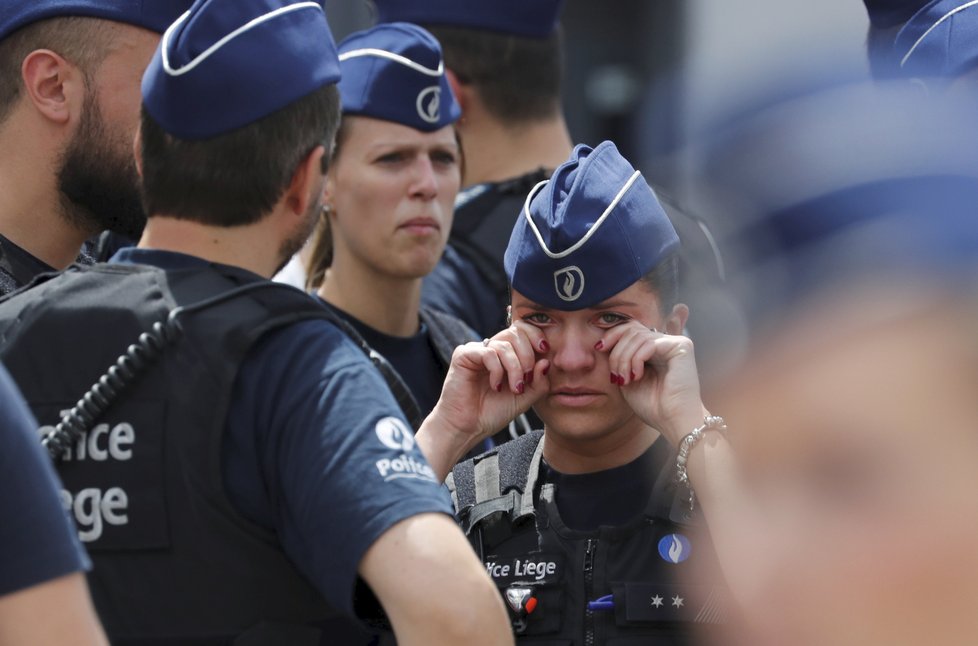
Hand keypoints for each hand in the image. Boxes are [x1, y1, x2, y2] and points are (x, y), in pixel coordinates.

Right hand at [420, 323, 550, 469]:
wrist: (468, 428)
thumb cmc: (493, 413)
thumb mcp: (525, 398)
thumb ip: (539, 382)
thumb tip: (546, 361)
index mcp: (506, 354)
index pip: (524, 330)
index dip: (537, 336)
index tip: (545, 352)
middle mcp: (491, 348)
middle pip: (516, 333)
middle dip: (528, 356)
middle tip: (526, 380)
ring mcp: (477, 350)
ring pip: (504, 345)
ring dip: (515, 368)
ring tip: (515, 388)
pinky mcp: (463, 355)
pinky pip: (488, 353)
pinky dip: (497, 370)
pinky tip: (495, 386)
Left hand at [598, 322, 706, 446]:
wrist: (673, 421)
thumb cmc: (652, 405)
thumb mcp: (626, 379)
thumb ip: (618, 359)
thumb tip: (602, 343)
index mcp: (653, 350)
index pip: (630, 329)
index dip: (612, 335)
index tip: (599, 348)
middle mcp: (665, 342)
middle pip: (631, 329)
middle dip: (617, 351)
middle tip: (616, 375)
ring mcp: (674, 343)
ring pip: (637, 335)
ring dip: (624, 358)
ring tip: (625, 379)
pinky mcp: (682, 346)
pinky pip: (649, 343)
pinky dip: (637, 359)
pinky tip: (637, 376)